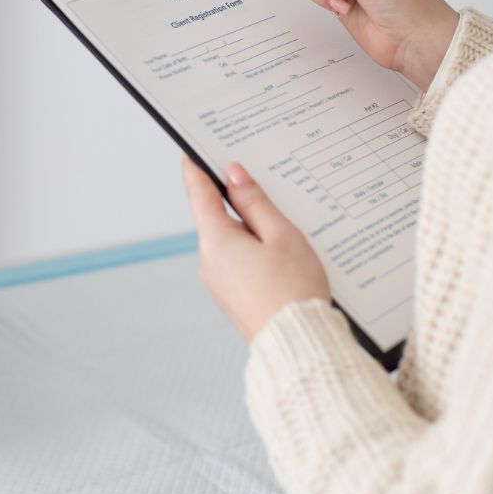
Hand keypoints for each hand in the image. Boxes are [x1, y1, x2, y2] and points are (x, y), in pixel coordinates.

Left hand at [182, 158, 330, 341]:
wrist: (298, 345)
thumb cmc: (293, 290)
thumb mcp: (281, 235)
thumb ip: (255, 202)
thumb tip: (234, 174)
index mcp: (216, 241)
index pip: (198, 192)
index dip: (197, 167)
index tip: (194, 148)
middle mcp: (209, 262)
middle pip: (220, 218)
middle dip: (243, 205)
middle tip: (272, 192)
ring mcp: (218, 282)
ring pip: (234, 242)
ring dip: (255, 234)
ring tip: (289, 238)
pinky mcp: (232, 297)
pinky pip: (240, 264)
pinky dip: (258, 256)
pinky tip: (284, 261)